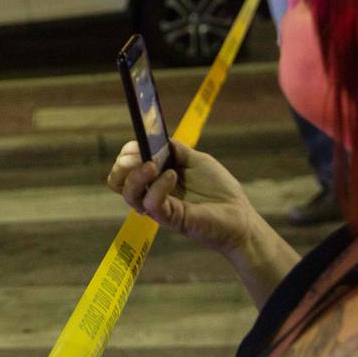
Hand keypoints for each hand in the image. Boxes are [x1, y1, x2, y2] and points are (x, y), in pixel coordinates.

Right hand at [106, 140, 257, 256]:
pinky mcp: (170, 218)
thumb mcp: (196, 160)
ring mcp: (159, 207)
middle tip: (137, 156)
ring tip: (152, 165)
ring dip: (135, 175)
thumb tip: (156, 138)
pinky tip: (172, 175)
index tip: (135, 144)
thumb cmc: (220, 190)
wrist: (240, 216)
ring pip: (128, 193)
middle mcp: (151, 193)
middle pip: (117, 181)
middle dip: (122, 165)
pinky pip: (151, 203)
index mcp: (155, 178)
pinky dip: (158, 186)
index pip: (125, 167)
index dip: (126, 153)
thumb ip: (175, 150)